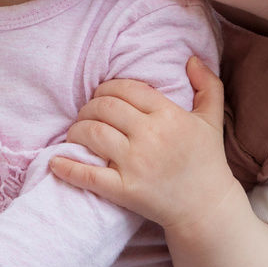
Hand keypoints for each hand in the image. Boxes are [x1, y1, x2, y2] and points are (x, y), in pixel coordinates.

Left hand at [49, 56, 243, 231]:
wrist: (207, 208)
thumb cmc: (207, 161)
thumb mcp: (212, 120)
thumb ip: (207, 85)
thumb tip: (191, 58)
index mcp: (169, 115)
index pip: (126, 89)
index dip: (107, 88)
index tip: (102, 96)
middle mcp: (151, 135)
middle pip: (104, 107)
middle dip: (89, 107)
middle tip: (87, 114)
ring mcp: (136, 164)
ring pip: (92, 133)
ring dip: (77, 130)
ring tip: (76, 134)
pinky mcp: (125, 190)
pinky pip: (88, 175)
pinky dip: (67, 168)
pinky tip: (55, 162)